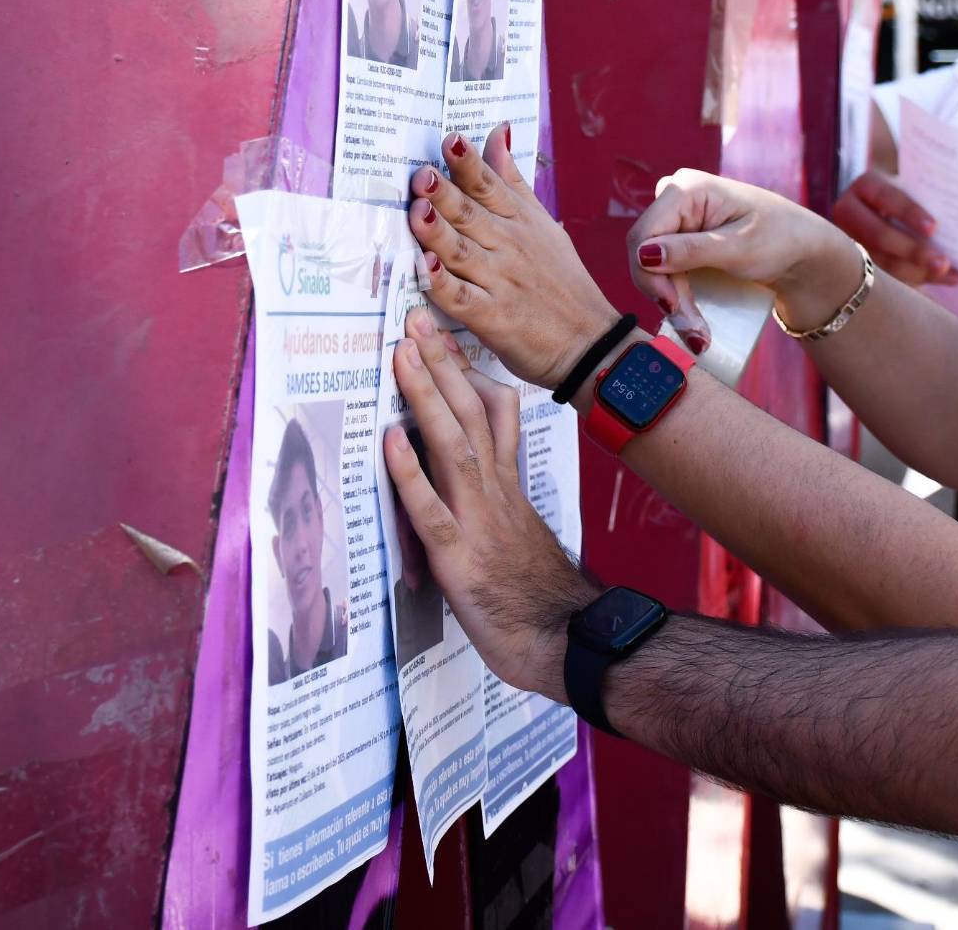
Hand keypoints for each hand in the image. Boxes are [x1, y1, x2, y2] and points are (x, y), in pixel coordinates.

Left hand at [383, 305, 599, 699]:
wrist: (567, 641)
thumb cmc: (539, 592)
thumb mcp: (524, 525)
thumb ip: (505, 487)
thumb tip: (490, 452)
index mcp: (508, 484)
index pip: (492, 412)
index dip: (468, 368)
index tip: (445, 330)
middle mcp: (494, 491)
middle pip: (471, 414)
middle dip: (442, 362)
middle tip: (416, 317)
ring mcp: (477, 520)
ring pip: (452, 445)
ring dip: (426, 396)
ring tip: (403, 355)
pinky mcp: (458, 558)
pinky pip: (430, 509)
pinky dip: (408, 473)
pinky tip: (390, 440)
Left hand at [409, 126, 620, 388]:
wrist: (590, 343)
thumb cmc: (562, 281)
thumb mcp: (542, 223)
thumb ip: (512, 180)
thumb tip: (495, 131)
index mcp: (519, 222)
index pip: (489, 185)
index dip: (468, 163)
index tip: (449, 139)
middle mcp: (508, 247)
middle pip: (471, 214)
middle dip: (446, 193)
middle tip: (422, 174)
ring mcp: (500, 282)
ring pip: (461, 252)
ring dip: (437, 232)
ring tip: (417, 211)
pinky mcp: (493, 318)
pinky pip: (462, 298)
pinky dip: (442, 284)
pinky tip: (423, 269)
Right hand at [626, 170, 833, 338]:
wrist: (801, 251)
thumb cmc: (780, 238)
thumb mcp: (739, 247)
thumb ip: (691, 250)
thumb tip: (645, 255)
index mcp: (687, 188)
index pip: (644, 234)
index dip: (649, 273)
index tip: (672, 307)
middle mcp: (674, 198)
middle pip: (644, 252)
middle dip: (664, 293)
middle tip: (692, 330)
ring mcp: (677, 219)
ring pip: (651, 265)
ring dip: (671, 300)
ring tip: (697, 334)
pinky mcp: (681, 239)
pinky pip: (664, 269)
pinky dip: (676, 296)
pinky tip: (692, 320)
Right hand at [827, 170, 957, 287]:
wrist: (884, 211)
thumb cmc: (909, 196)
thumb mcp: (912, 190)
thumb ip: (928, 199)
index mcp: (864, 187)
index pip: (885, 196)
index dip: (909, 212)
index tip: (933, 228)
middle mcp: (847, 213)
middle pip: (878, 234)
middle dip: (913, 250)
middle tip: (942, 262)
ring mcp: (848, 241)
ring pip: (879, 262)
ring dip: (915, 271)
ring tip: (945, 274)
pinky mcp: (854, 264)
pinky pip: (882, 278)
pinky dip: (914, 280)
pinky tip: (939, 280)